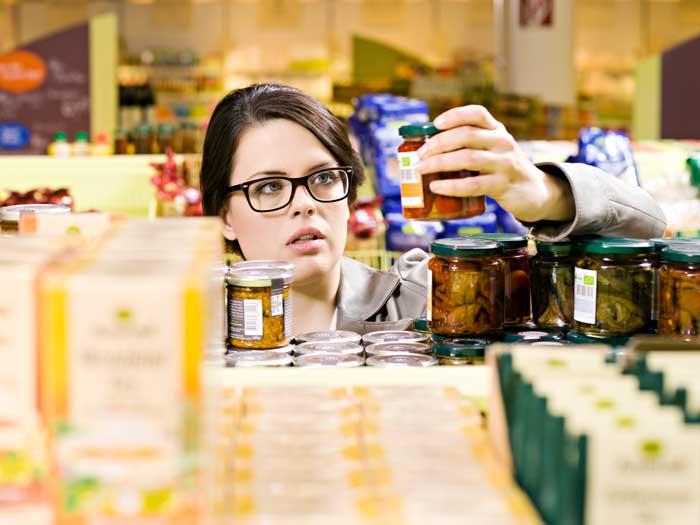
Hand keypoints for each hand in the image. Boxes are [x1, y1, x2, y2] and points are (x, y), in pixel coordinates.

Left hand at [416, 105, 573, 222]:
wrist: (534, 191)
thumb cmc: (502, 169)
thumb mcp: (493, 150)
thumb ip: (470, 145)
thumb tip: (427, 149)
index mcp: (498, 130)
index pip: (478, 114)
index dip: (455, 115)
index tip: (435, 123)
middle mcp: (503, 142)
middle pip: (467, 135)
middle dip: (439, 143)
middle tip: (420, 154)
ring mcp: (505, 163)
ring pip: (468, 158)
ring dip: (440, 162)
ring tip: (421, 169)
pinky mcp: (503, 185)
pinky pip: (473, 184)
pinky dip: (451, 186)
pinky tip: (436, 186)